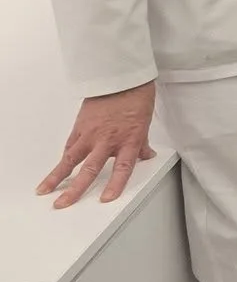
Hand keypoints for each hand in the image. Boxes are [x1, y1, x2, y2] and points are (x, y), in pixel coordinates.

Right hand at [39, 82, 156, 207]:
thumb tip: (145, 155)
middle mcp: (108, 139)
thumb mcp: (145, 123)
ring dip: (57, 176)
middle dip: (75, 189)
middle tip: (64, 204)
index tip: (106, 199)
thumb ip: (141, 144)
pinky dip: (65, 158)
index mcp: (128, 140)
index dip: (115, 184)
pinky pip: (71, 145)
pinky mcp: (80, 126)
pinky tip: (58, 169)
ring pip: (71, 159)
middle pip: (90, 169)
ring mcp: (91, 133)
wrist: (122, 78)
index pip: (122, 168)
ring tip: (45, 190)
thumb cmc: (136, 98)